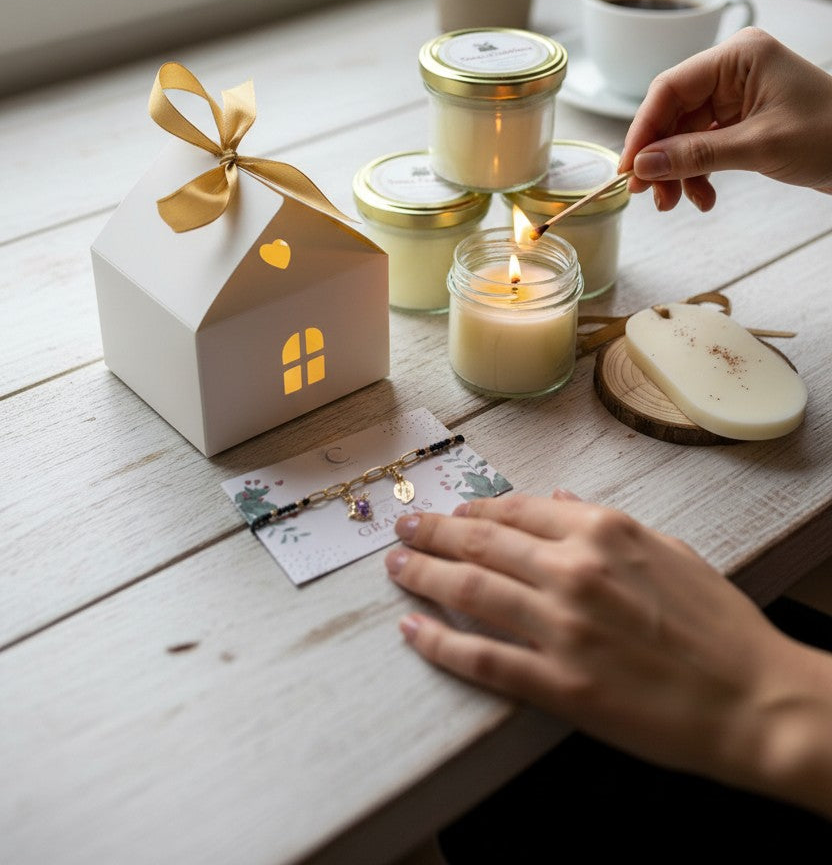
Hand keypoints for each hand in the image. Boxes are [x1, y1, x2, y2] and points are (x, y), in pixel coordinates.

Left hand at [385, 491, 831, 817]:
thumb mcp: (667, 551)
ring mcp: (562, 627)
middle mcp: (574, 569)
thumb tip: (554, 498)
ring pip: (470, 589)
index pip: (517, 508)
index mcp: (603, 530)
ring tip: (396, 567)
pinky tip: (414, 632)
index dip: (475, 509)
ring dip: (423, 575)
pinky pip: (482, 658)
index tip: (451, 510)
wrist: (752, 698)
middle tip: (403, 529)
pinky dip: (440, 642)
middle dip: (433, 531)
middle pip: (481, 541)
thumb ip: (603, 522)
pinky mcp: (559, 684)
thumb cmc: (717, 624)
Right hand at [618, 26, 831, 211]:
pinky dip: (699, 171)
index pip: (670, 88)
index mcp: (738, 56)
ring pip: (686, 133)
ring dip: (679, 170)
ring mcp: (739, 94)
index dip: (643, 129)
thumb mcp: (760, 147)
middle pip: (674, 112)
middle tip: (649, 193)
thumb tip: (645, 164)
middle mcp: (734, 70)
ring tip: (678, 203)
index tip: (629, 166)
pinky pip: (706, 143)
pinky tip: (703, 196)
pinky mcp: (745, 119)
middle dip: (661, 156)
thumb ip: (697, 155)